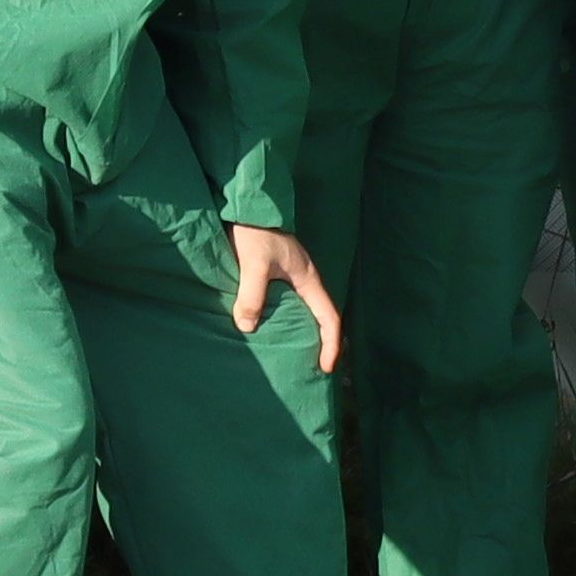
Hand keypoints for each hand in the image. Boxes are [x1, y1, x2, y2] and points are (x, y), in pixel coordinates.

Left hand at [225, 219, 347, 375]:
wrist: (245, 206)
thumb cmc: (256, 232)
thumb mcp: (255, 264)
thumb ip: (252, 294)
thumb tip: (247, 327)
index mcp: (308, 280)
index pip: (330, 318)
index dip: (331, 345)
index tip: (326, 368)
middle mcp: (303, 282)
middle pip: (318, 318)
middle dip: (318, 344)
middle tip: (309, 369)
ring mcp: (289, 278)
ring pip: (300, 312)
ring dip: (298, 334)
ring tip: (287, 356)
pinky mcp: (273, 275)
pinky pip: (282, 305)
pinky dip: (279, 322)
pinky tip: (265, 332)